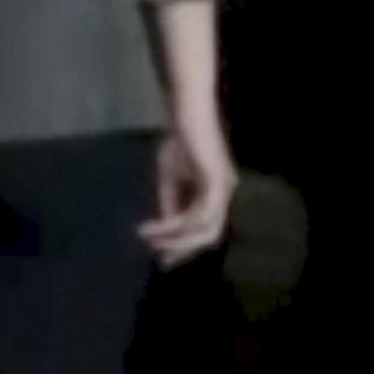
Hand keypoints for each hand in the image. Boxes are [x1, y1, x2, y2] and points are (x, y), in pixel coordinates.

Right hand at [142, 102, 236, 267]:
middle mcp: (224, 195)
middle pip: (209, 236)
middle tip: (158, 257)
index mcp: (216, 195)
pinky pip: (200, 214)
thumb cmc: (179, 141)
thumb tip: (167, 231)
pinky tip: (156, 226)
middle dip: (182, 249)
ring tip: (148, 238)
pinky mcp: (217, 181)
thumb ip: (172, 204)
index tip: (162, 260)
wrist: (186, 114)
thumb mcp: (171, 180)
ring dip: (175, 238)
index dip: (185, 248)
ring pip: (204, 228)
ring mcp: (223, 189)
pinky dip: (176, 225)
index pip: (206, 231)